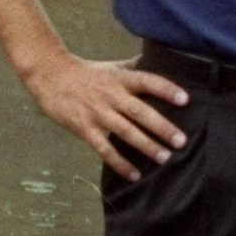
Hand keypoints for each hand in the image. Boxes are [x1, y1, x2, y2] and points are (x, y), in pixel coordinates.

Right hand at [23, 51, 189, 179]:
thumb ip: (134, 68)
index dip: (166, 89)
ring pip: (125, 132)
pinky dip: (120, 162)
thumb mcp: (112, 67)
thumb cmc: (85, 72)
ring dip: (146, 146)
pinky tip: (134, 174)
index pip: (147, 81)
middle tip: (181, 141)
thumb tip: (160, 61)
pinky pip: (104, 148)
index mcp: (120, 79)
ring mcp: (97, 113)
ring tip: (164, 158)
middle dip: (162, 127)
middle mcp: (111, 95)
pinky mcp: (84, 128)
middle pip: (140, 111)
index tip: (185, 100)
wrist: (50, 75)